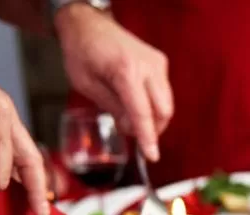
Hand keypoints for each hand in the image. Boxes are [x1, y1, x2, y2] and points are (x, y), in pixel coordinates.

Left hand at [55, 4, 172, 161]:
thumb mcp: (87, 85)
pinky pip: (164, 93)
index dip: (147, 138)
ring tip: (129, 116)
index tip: (152, 156)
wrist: (89, 24)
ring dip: (152, 118)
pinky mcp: (160, 62)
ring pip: (167, 103)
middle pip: (163, 111)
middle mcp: (147, 65)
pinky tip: (135, 103)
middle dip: (152, 128)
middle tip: (129, 131)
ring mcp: (157, 63)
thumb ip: (112, 107)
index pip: (142, 112)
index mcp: (125, 70)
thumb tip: (130, 129)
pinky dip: (153, 105)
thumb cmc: (82, 52)